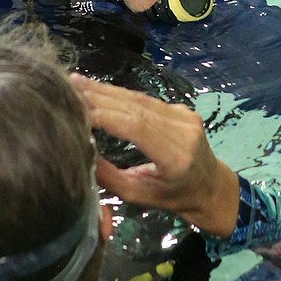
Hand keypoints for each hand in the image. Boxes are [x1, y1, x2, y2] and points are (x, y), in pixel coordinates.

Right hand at [73, 76, 240, 236]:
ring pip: (139, 98)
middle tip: (68, 87)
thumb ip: (109, 177)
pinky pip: (146, 99)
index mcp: (175, 156)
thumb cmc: (173, 198)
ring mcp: (185, 115)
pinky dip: (120, 94)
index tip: (76, 109)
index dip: (105, 115)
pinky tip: (99, 89)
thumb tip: (81, 150)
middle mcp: (183, 130)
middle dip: (99, 96)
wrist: (211, 187)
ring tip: (77, 82)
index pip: (137, 126)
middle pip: (136, 107)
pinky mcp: (181, 108)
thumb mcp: (139, 195)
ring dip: (106, 90)